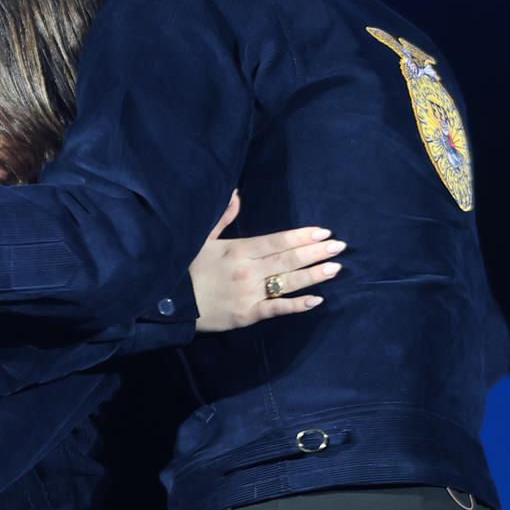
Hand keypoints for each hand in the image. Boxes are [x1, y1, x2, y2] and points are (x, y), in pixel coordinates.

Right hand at [189, 193, 344, 333]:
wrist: (169, 303)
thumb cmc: (187, 269)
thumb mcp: (202, 239)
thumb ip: (222, 217)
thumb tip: (236, 193)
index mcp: (238, 250)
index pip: (277, 241)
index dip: (301, 236)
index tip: (323, 232)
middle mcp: (247, 270)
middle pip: (288, 259)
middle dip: (316, 252)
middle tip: (339, 247)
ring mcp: (249, 293)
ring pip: (287, 282)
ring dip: (313, 275)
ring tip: (335, 268)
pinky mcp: (247, 315)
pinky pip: (276, 309)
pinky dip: (297, 305)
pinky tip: (316, 300)